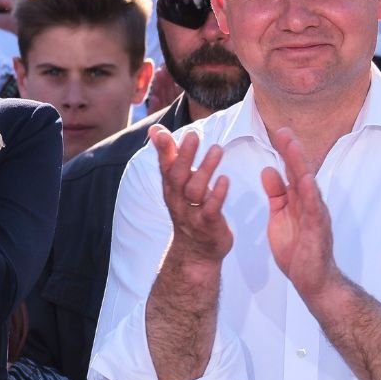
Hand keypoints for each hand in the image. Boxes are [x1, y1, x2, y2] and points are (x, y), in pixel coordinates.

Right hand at [151, 126, 231, 264]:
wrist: (195, 251)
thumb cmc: (188, 209)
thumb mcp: (176, 183)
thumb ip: (169, 155)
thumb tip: (155, 129)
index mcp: (170, 188)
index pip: (164, 166)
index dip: (162, 149)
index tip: (159, 131)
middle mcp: (177, 200)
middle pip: (177, 176)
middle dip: (184, 156)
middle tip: (192, 135)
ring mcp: (192, 213)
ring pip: (194, 191)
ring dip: (205, 169)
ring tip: (217, 149)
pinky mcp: (208, 225)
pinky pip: (211, 209)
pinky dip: (217, 194)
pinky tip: (225, 179)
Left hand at [261, 128, 340, 300]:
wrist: (312, 279)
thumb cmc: (297, 249)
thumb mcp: (280, 216)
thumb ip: (277, 193)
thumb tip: (269, 170)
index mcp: (299, 199)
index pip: (292, 171)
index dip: (286, 152)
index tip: (278, 132)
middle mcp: (310, 203)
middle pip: (301, 172)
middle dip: (292, 151)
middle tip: (284, 131)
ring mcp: (316, 215)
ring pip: (308, 185)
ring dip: (300, 165)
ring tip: (293, 147)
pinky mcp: (317, 229)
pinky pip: (313, 209)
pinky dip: (309, 193)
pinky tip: (303, 180)